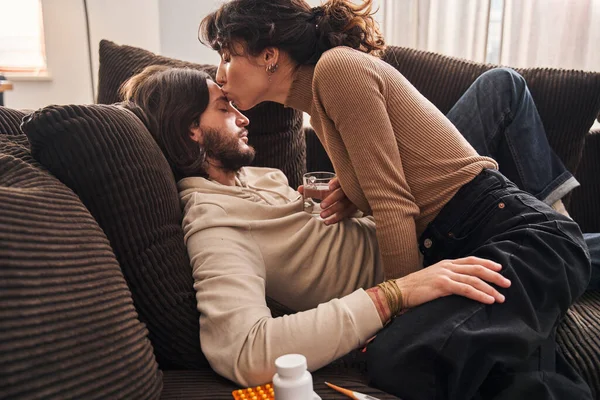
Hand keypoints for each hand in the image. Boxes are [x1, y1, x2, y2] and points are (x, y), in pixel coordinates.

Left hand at [298, 177, 357, 223]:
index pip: (340, 181)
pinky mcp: (353, 208)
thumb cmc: (335, 192)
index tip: (329, 186)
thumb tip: (299, 189)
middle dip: (332, 200)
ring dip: (333, 211)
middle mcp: (348, 190)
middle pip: (341, 194)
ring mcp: (352, 200)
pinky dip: (336, 218)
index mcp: (341, 182)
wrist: (349, 197)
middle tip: (321, 206)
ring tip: (322, 216)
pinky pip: (346, 214)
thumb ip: (313, 190)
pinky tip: (328, 222)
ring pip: (344, 206)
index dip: (336, 183)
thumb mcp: (325, 190)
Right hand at [396, 256, 510, 308]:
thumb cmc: (415, 287)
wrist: (400, 291)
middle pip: (477, 268)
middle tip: (507, 283)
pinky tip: (489, 299)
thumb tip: (460, 284)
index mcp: (446, 263)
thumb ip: (447, 278)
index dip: (487, 263)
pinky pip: (466, 289)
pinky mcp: (443, 285)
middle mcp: (448, 266)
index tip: (499, 269)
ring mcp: (445, 275)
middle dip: (494, 276)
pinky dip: (479, 294)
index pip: (471, 260)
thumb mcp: (433, 278)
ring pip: (474, 279)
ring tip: (501, 297)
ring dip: (490, 288)